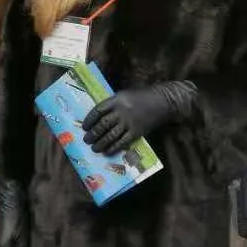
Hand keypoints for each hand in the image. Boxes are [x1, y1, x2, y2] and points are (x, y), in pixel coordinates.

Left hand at [81, 81, 197, 156]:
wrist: (162, 102)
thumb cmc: (141, 97)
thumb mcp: (124, 95)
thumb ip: (112, 104)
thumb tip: (98, 117)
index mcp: (117, 100)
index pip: (98, 110)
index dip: (89, 119)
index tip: (84, 126)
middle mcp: (121, 111)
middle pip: (103, 124)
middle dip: (93, 133)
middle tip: (86, 139)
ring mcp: (129, 122)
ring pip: (111, 135)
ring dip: (101, 143)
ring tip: (94, 148)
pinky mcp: (137, 132)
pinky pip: (122, 142)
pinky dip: (113, 148)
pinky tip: (107, 152)